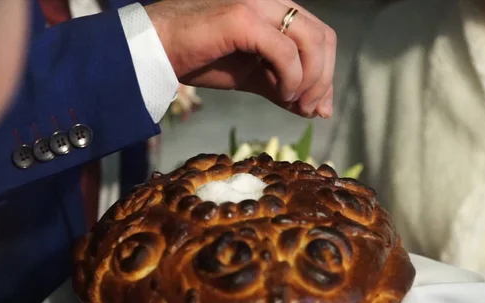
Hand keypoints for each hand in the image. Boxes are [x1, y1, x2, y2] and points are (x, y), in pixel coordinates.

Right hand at [144, 0, 336, 117]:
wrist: (158, 49)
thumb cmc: (201, 58)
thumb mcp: (252, 76)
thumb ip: (284, 86)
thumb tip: (316, 108)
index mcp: (277, 10)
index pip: (321, 36)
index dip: (327, 72)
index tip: (317, 106)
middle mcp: (272, 1)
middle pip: (322, 38)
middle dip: (323, 79)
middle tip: (310, 110)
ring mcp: (258, 5)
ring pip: (310, 42)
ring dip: (311, 80)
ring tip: (294, 103)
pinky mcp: (243, 18)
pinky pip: (284, 51)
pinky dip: (291, 77)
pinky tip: (281, 94)